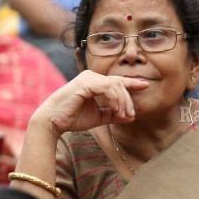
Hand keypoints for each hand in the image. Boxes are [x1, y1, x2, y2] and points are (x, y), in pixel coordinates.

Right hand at [30, 71, 149, 136]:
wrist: (53, 121)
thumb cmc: (72, 118)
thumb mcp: (98, 117)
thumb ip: (113, 115)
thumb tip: (130, 117)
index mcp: (94, 82)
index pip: (116, 81)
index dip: (132, 83)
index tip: (145, 85)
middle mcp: (91, 76)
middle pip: (119, 84)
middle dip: (128, 100)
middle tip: (130, 115)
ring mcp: (88, 78)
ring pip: (115, 85)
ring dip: (123, 101)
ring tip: (123, 115)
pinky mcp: (85, 83)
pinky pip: (108, 88)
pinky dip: (115, 100)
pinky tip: (116, 110)